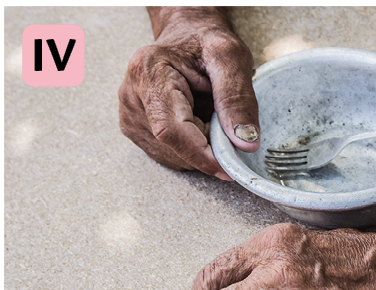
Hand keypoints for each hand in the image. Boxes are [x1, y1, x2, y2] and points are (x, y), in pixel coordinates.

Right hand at [118, 7, 258, 178]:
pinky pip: (169, 155)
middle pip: (172, 146)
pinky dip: (191, 149)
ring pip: (172, 155)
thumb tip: (245, 142)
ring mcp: (130, 116)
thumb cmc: (206, 43)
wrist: (187, 38)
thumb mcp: (231, 58)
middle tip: (228, 129)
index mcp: (149, 72)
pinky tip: (198, 124)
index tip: (228, 167)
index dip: (201, 154)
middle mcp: (132, 96)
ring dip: (200, 149)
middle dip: (207, 149)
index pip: (171, 130)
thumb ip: (238, 98)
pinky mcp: (136, 129)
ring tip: (210, 117)